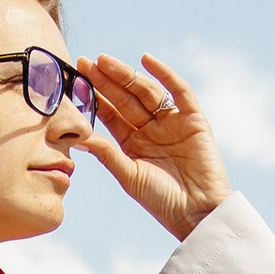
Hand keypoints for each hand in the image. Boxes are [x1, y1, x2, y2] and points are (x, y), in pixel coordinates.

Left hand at [81, 51, 230, 242]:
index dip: (95, 95)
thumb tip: (79, 136)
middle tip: (87, 62)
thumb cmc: (161, 201)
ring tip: (106, 61)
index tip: (77, 77)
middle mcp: (151, 129)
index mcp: (133, 143)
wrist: (197, 213)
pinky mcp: (194, 121)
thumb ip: (107, 154)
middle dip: (107, 80)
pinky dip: (165, 75)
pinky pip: (180, 92)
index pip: (111, 113)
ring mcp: (173, 123)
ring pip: (147, 92)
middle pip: (126, 98)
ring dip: (128, 76)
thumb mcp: (129, 175)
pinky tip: (146, 60)